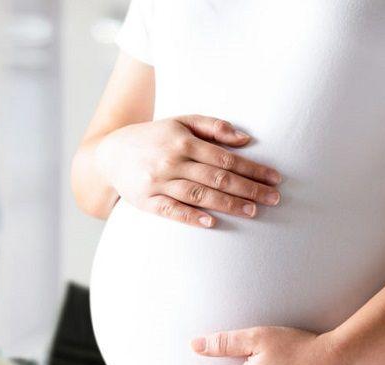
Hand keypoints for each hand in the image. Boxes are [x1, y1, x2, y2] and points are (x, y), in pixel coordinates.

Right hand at [95, 115, 282, 226]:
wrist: (110, 154)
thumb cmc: (153, 137)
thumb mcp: (180, 122)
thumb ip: (213, 127)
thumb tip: (246, 139)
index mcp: (182, 140)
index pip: (225, 158)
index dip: (252, 169)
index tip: (275, 178)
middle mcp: (171, 160)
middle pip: (217, 178)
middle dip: (249, 189)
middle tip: (274, 199)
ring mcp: (158, 182)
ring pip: (199, 195)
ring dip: (228, 204)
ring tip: (253, 211)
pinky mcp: (146, 201)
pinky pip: (172, 211)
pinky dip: (191, 216)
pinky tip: (211, 223)